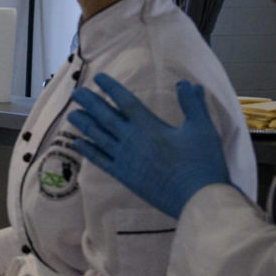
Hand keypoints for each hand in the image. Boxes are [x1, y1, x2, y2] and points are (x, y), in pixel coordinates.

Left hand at [68, 74, 230, 218]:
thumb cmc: (203, 162)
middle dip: (90, 103)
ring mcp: (124, 159)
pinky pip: (100, 161)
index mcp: (149, 126)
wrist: (196, 198)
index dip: (111, 88)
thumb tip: (185, 82)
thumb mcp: (203, 128)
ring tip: (72, 114)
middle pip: (105, 117)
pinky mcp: (123, 176)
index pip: (125, 102)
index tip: (98, 78)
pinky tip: (77, 143)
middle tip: (75, 93)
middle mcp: (131, 140)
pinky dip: (88, 151)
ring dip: (84, 124)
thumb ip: (192, 104)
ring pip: (99, 137)